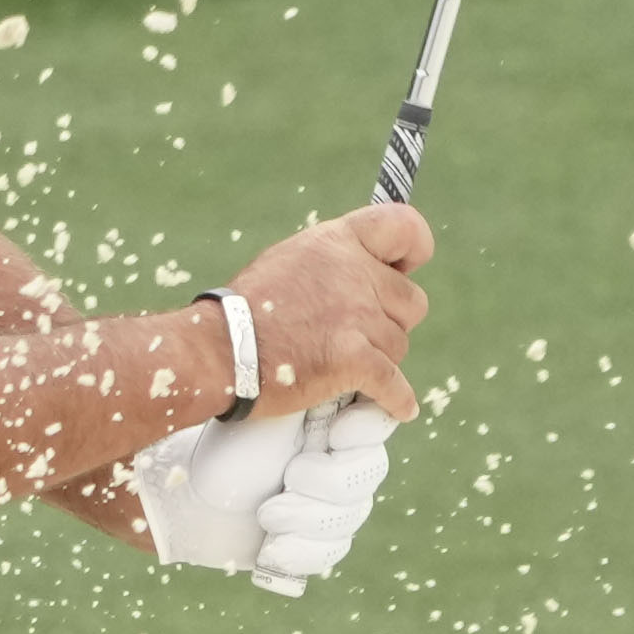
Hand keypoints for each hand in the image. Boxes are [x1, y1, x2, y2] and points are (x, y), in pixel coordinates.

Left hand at [133, 403, 399, 595]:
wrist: (170, 481)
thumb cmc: (217, 433)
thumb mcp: (266, 400)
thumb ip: (312, 382)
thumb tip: (354, 360)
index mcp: (329, 417)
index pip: (376, 424)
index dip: (365, 430)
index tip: (335, 432)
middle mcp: (334, 459)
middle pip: (366, 476)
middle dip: (330, 481)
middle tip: (291, 476)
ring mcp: (323, 503)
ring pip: (349, 518)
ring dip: (310, 518)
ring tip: (267, 513)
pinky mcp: (303, 540)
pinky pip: (328, 553)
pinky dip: (302, 551)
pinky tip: (271, 545)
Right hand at [222, 203, 432, 418]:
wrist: (221, 349)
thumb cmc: (249, 308)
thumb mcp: (292, 260)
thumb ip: (334, 261)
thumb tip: (366, 272)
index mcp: (337, 242)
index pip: (404, 227)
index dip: (413, 251)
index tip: (403, 270)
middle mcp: (354, 273)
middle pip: (412, 302)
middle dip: (391, 321)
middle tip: (358, 334)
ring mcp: (358, 317)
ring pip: (400, 346)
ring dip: (380, 359)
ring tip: (342, 365)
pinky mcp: (356, 360)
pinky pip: (395, 386)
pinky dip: (396, 400)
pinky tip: (396, 406)